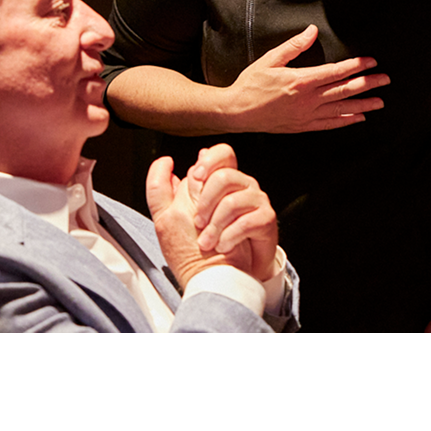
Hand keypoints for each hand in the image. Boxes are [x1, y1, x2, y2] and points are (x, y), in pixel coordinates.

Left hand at [145, 144, 277, 287]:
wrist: (225, 277)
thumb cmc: (201, 246)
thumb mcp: (172, 217)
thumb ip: (165, 189)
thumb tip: (165, 163)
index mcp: (221, 180)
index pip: (222, 154)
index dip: (208, 162)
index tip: (195, 177)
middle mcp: (241, 186)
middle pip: (225, 176)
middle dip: (205, 201)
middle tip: (197, 222)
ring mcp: (255, 200)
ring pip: (233, 201)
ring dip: (215, 225)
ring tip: (207, 241)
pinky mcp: (265, 219)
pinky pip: (247, 221)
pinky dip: (229, 237)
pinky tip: (222, 246)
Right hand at [225, 25, 388, 133]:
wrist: (237, 112)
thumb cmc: (251, 84)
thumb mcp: (269, 60)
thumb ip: (293, 46)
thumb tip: (312, 31)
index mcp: (301, 80)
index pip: (336, 71)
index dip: (356, 66)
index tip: (370, 62)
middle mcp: (307, 99)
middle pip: (344, 90)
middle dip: (367, 84)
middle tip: (385, 80)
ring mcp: (306, 115)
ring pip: (341, 109)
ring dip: (363, 104)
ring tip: (380, 102)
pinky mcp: (302, 126)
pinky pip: (329, 124)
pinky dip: (345, 120)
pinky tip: (358, 117)